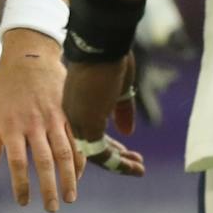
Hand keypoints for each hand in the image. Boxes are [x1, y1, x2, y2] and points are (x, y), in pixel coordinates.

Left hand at [0, 29, 83, 211]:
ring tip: (71, 197)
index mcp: (12, 125)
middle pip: (44, 162)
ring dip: (69, 178)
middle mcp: (34, 124)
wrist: (29, 55)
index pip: (17, 163)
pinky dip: (79, 158)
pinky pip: (76, 138)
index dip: (21, 185)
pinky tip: (80, 173)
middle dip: (49, 188)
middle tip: (53, 208)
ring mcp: (53, 117)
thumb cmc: (6, 85)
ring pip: (65, 153)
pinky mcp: (67, 111)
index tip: (24, 202)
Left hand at [62, 53, 145, 177]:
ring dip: (119, 164)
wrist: (102, 43)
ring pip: (95, 153)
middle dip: (116, 157)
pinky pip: (100, 153)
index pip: (90, 130)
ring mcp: (78, 119)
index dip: (109, 144)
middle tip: (137, 165)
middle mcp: (73, 112)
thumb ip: (121, 109)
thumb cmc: (111, 57)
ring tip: (139, 169)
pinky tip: (134, 165)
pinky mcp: (87, 124)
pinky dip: (117, 163)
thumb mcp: (119, 87)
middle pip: (91, 144)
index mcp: (78, 101)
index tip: (127, 150)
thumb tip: (126, 131)